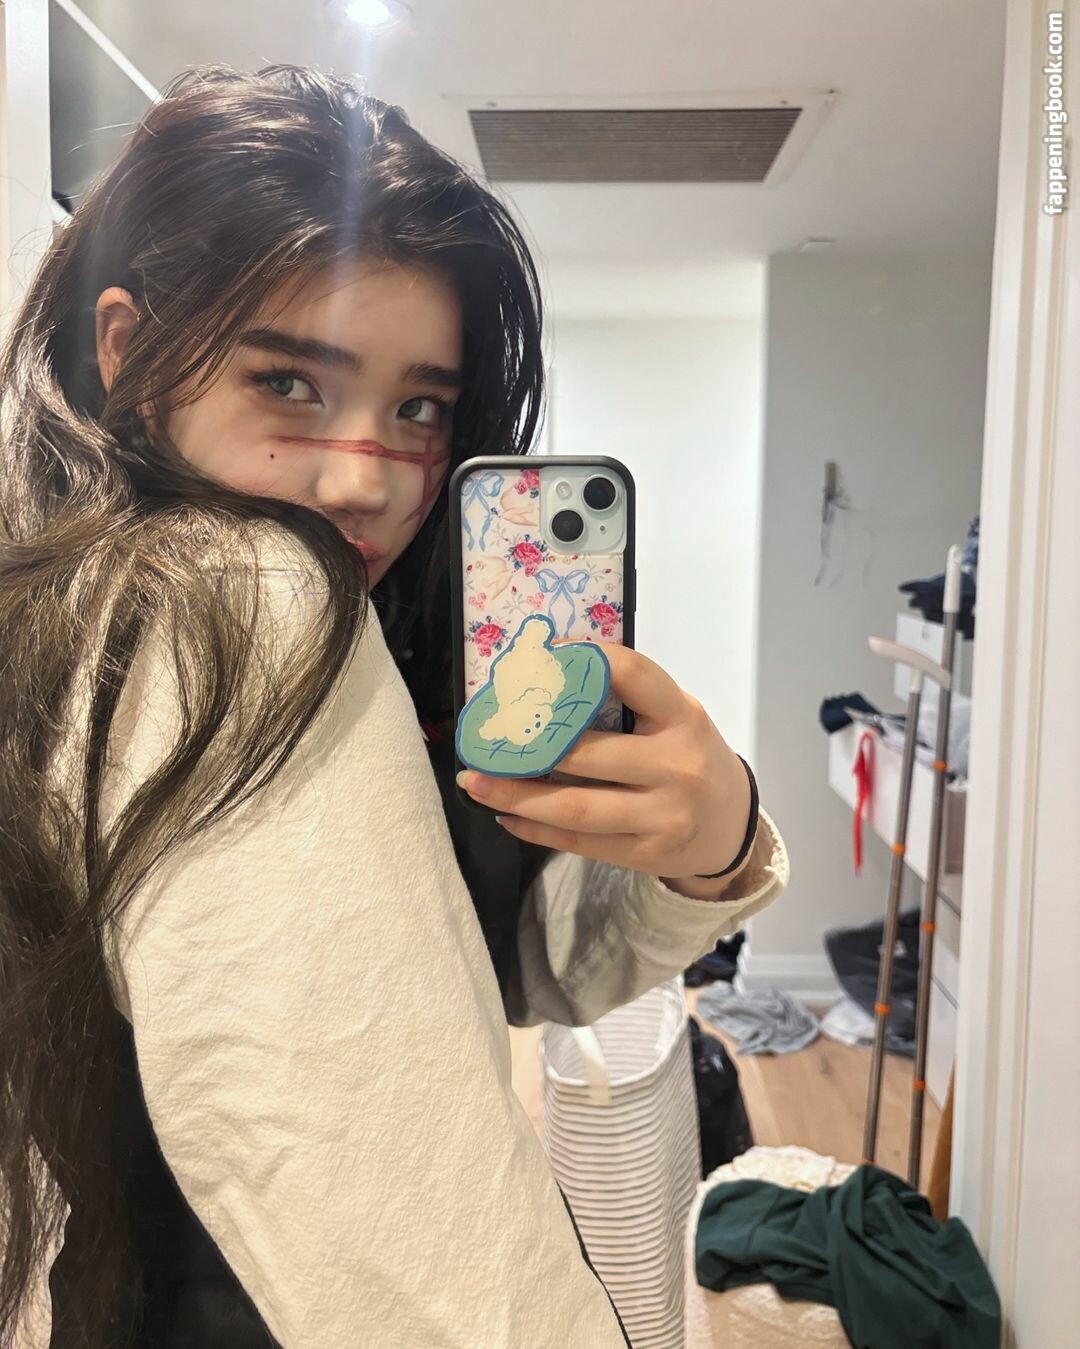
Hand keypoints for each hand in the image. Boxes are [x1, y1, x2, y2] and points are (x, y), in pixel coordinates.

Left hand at [455, 640, 751, 885]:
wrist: (733, 826)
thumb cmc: (690, 758)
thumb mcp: (677, 718)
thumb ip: (630, 700)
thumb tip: (548, 678)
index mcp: (683, 717)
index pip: (633, 675)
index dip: (585, 661)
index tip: (541, 659)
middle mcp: (678, 765)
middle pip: (588, 753)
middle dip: (528, 748)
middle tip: (482, 741)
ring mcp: (664, 816)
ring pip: (577, 807)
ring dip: (518, 795)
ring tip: (476, 784)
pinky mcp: (647, 854)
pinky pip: (581, 842)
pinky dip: (537, 829)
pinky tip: (506, 815)